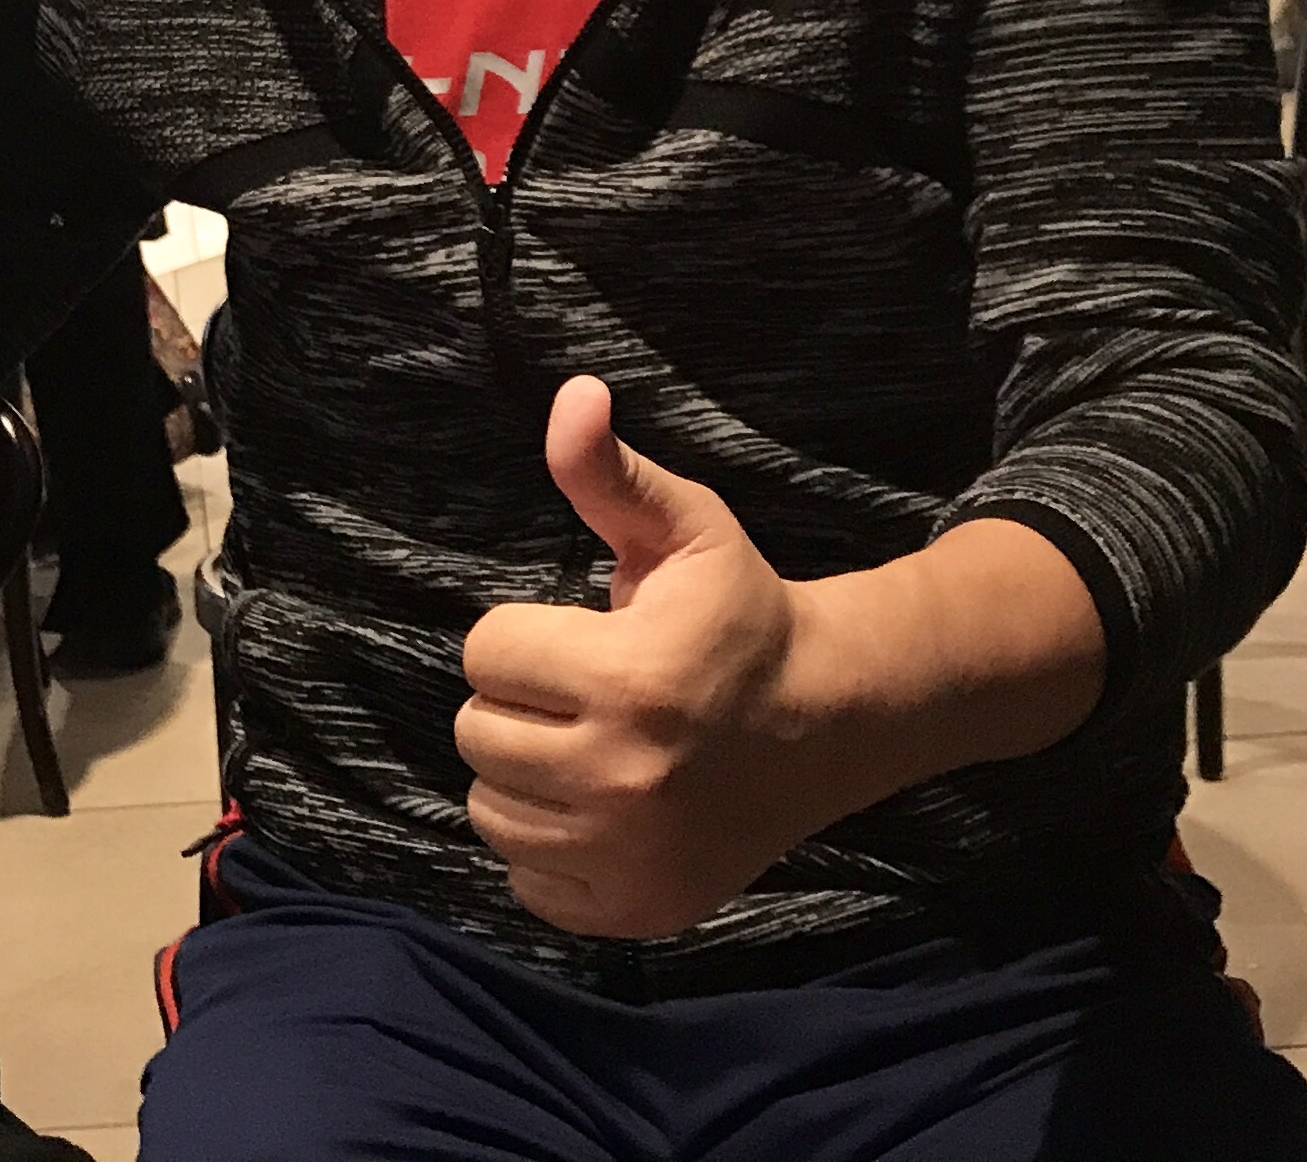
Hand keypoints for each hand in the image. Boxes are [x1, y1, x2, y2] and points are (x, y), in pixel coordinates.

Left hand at [455, 378, 832, 939]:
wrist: (829, 723)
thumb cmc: (740, 616)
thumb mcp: (685, 529)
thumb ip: (610, 473)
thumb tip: (572, 395)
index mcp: (628, 679)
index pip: (485, 654)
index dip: (526, 636)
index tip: (583, 636)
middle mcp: (622, 778)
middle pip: (478, 734)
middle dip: (522, 704)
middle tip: (586, 693)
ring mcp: (627, 856)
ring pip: (491, 810)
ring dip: (525, 775)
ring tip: (591, 745)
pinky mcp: (635, 912)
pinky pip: (524, 880)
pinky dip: (548, 847)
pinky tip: (601, 807)